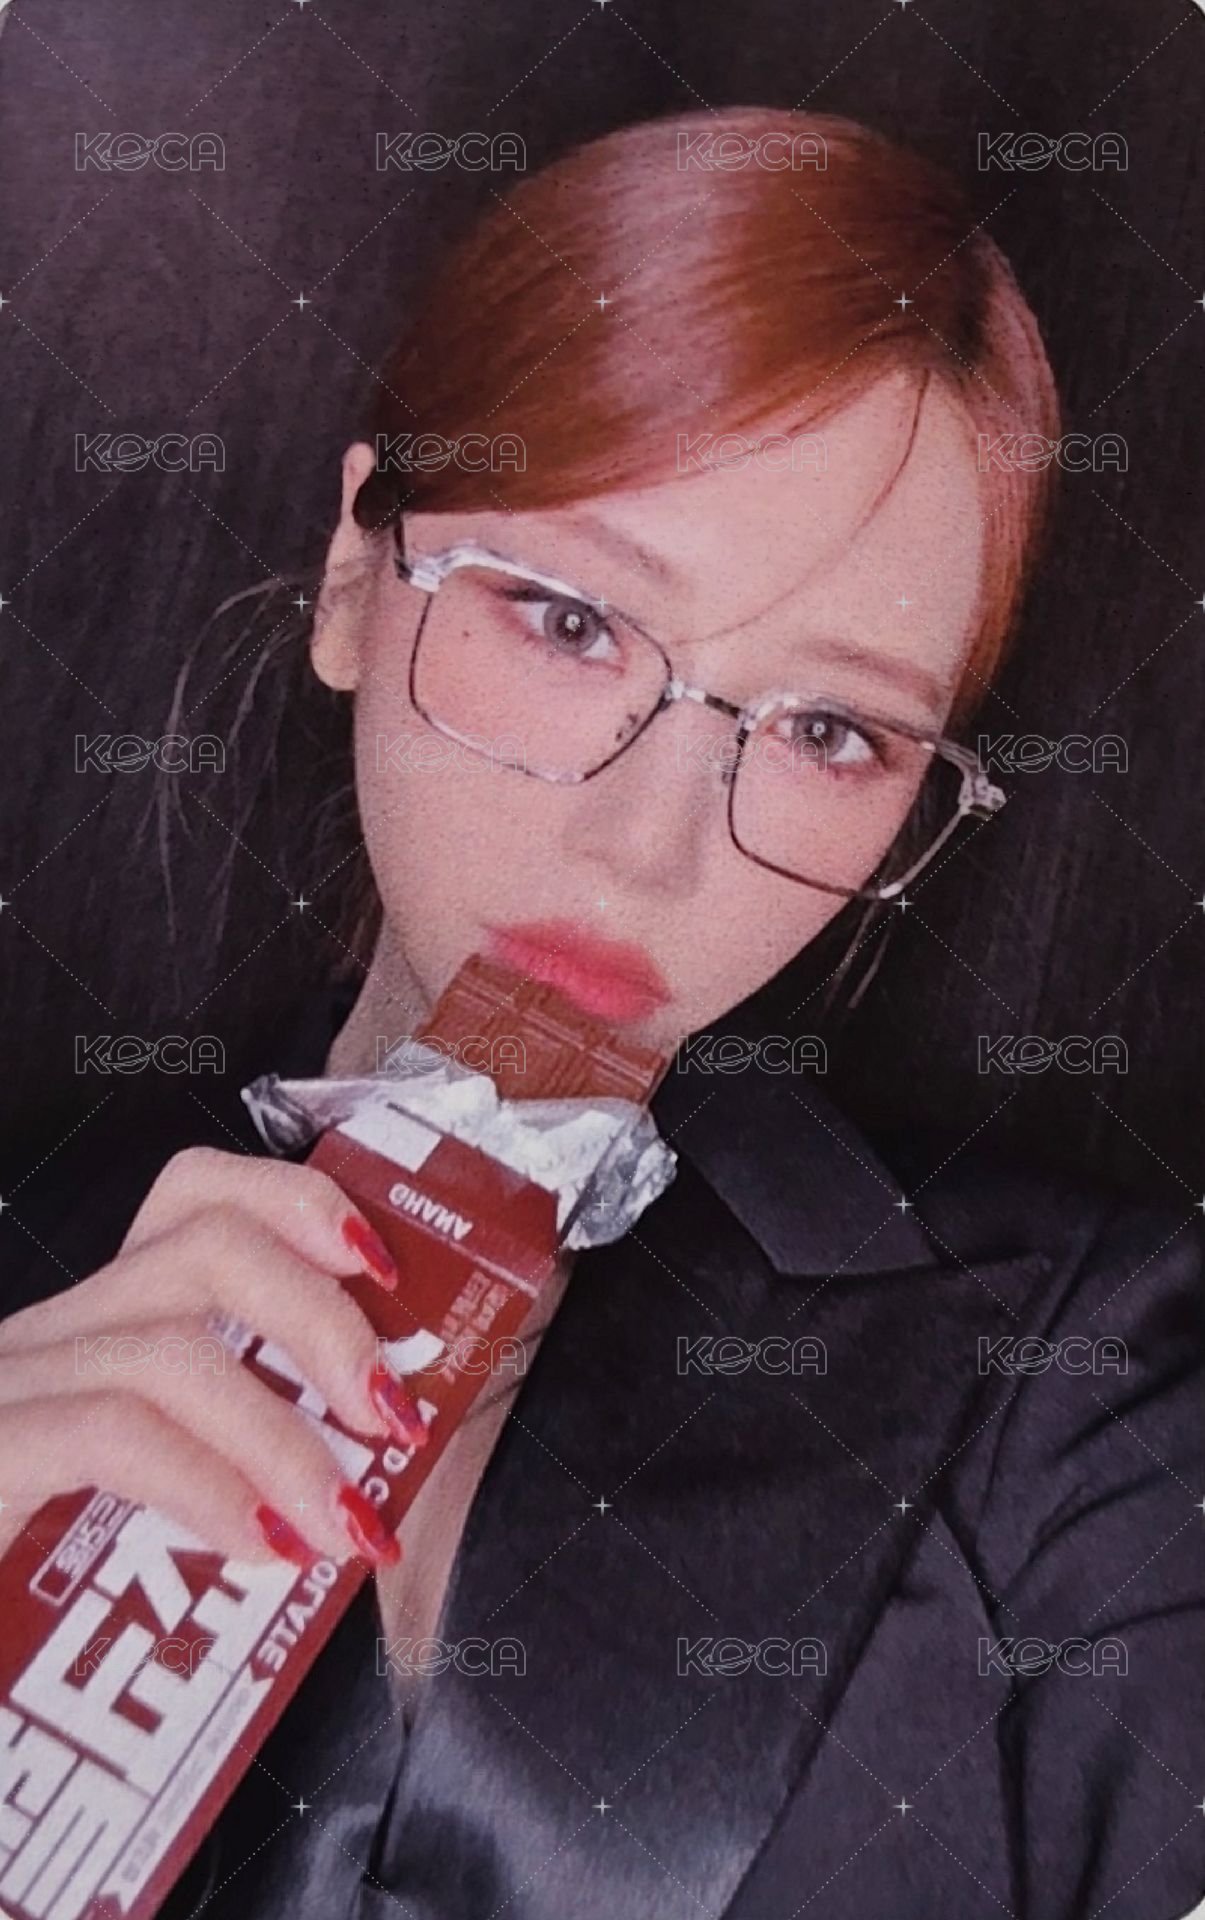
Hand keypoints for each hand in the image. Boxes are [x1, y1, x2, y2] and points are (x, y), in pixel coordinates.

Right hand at [0, 1146, 418, 1568]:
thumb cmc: (37, 1611)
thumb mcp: (143, 1514)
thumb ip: (236, 1474)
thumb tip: (373, 1486)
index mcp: (91, 1335)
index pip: (192, 1198)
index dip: (298, 1205)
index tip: (383, 1271)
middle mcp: (42, 1342)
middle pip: (204, 1242)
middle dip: (324, 1316)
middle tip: (395, 1415)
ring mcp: (4, 1392)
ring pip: (169, 1343)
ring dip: (286, 1430)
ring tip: (345, 1517)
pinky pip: (110, 1434)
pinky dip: (207, 1485)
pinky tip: (261, 1543)